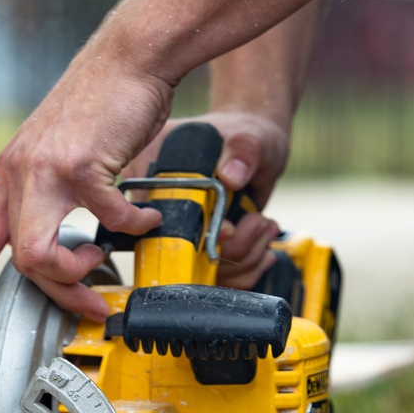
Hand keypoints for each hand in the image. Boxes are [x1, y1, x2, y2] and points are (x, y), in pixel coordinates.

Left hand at [0, 20, 171, 320]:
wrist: (129, 57)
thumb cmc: (105, 99)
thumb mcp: (59, 145)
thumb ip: (51, 185)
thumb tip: (67, 233)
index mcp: (11, 171)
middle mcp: (20, 172)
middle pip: (19, 260)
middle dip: (56, 292)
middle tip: (89, 302)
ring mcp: (47, 170)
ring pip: (40, 255)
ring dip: (78, 273)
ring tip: (106, 259)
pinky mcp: (82, 165)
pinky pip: (107, 222)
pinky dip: (133, 227)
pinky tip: (146, 218)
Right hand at [125, 108, 289, 288]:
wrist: (261, 151)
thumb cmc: (250, 136)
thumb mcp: (252, 137)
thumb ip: (244, 150)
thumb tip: (230, 176)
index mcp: (156, 162)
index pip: (152, 212)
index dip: (189, 231)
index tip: (228, 228)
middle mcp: (161, 198)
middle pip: (176, 250)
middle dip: (226, 248)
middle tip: (254, 224)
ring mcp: (180, 224)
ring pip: (200, 271)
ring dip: (243, 255)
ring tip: (261, 225)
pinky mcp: (198, 244)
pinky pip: (215, 275)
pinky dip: (246, 266)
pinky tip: (261, 240)